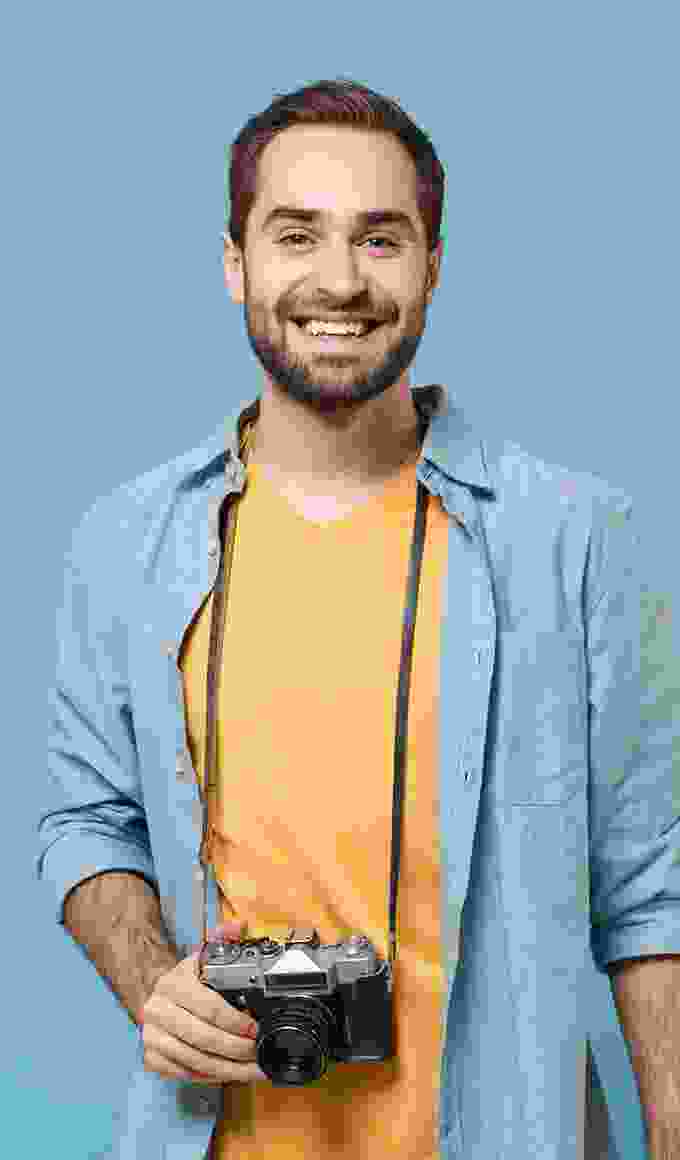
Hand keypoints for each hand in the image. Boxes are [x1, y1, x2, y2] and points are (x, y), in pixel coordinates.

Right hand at [141, 917, 266, 1084]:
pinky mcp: (152, 1058)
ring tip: (252, 1071)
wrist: (158, 998)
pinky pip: (185, 1073)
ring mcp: (152, 1037)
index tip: (255, 1029)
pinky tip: (230, 1074)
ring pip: (195, 1061)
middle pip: (203, 1038)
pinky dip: (211, 1077)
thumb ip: (223, 940)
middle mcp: (158, 1010)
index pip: (208, 1007)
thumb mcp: (203, 957)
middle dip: (236, 1050)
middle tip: (259, 1054)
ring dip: (228, 1070)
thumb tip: (239, 927)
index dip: (235, 1022)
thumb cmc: (188, 981)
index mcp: (173, 984)